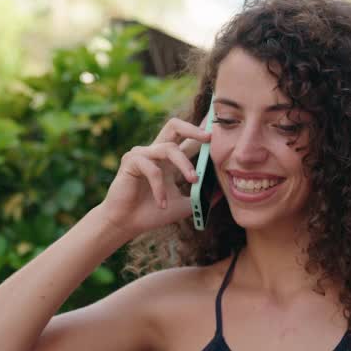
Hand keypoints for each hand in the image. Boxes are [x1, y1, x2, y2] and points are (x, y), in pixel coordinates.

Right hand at [96, 117, 210, 237]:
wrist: (127, 224)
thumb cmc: (152, 213)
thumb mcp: (185, 205)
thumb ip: (201, 196)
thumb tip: (224, 190)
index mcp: (169, 160)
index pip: (187, 140)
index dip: (202, 132)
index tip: (218, 128)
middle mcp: (156, 152)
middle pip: (174, 126)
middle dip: (193, 128)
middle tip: (209, 137)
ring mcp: (143, 154)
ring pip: (169, 148)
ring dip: (185, 165)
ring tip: (193, 180)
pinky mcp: (131, 161)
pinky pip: (152, 169)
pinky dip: (160, 188)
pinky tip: (162, 204)